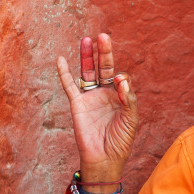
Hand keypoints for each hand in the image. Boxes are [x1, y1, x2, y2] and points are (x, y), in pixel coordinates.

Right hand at [56, 34, 138, 184]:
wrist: (104, 158)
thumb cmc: (121, 140)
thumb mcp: (131, 119)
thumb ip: (129, 98)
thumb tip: (120, 77)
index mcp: (121, 96)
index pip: (120, 77)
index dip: (120, 77)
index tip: (118, 82)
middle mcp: (105, 93)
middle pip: (104, 68)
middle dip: (104, 53)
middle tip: (103, 35)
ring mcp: (90, 97)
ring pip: (88, 72)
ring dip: (87, 56)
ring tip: (87, 39)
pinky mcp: (77, 104)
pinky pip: (69, 85)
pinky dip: (64, 73)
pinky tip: (62, 59)